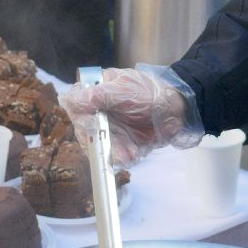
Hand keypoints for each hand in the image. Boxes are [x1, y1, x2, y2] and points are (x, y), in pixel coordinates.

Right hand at [61, 65, 202, 166]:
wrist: (177, 108)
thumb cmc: (149, 92)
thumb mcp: (124, 89)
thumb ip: (98, 95)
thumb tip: (71, 100)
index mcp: (94, 92)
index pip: (75, 107)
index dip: (81, 118)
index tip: (92, 125)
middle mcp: (97, 112)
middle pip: (85, 131)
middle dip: (98, 142)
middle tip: (110, 148)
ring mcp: (108, 129)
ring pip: (98, 146)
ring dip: (112, 153)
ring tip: (130, 154)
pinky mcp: (120, 144)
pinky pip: (114, 155)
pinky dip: (122, 157)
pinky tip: (133, 154)